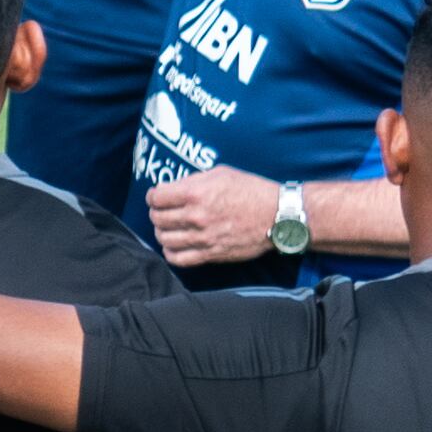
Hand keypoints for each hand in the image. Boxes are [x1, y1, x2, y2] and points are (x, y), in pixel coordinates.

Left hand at [145, 167, 287, 269]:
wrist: (277, 216)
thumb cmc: (252, 191)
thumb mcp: (221, 173)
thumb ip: (194, 180)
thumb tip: (175, 188)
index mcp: (196, 193)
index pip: (157, 197)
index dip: (154, 196)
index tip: (158, 196)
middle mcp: (195, 216)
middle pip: (157, 218)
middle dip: (156, 213)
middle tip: (163, 211)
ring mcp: (202, 238)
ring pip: (164, 238)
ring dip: (162, 232)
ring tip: (169, 227)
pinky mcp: (210, 254)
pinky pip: (177, 258)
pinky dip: (170, 252)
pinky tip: (175, 245)